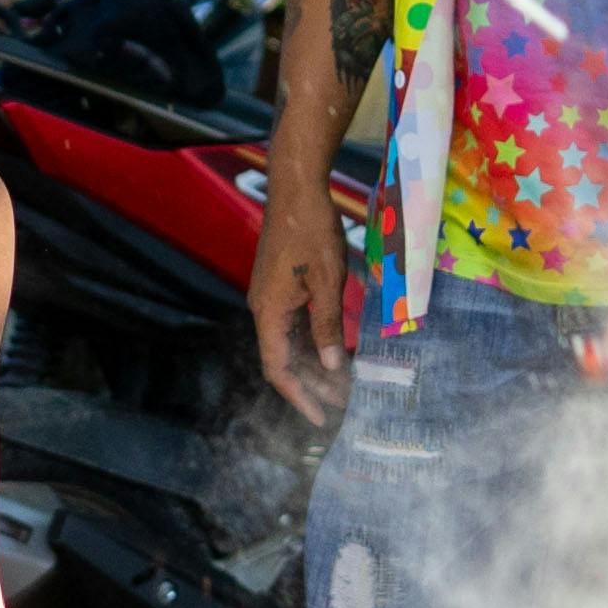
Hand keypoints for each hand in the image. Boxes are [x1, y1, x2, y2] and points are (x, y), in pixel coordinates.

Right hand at [246, 165, 353, 423]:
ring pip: (290, 344)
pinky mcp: (281, 287)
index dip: (299, 396)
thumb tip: (333, 366)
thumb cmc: (311, 231)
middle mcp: (264, 309)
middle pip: (284, 360)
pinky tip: (335, 350)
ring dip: (314, 364)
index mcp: (269, 312)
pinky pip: (294, 325)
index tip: (320, 418)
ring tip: (343, 382)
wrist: (296, 189)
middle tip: (343, 403)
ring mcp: (271, 298)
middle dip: (312, 384)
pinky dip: (313, 342)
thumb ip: (328, 326)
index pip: (278, 368)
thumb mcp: (327, 281)